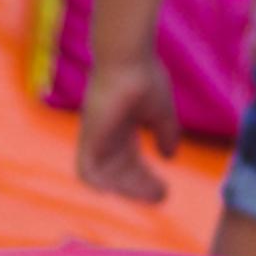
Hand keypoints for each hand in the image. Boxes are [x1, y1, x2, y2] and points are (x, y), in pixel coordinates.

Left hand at [75, 54, 179, 203]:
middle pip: (119, 172)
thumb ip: (165, 134)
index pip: (130, 161)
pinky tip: (118, 193)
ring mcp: (95, 136)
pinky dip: (99, 185)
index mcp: (120, 127)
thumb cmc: (144, 76)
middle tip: (162, 197)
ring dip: (125, 189)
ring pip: (103, 176)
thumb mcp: (161, 112)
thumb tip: (169, 156)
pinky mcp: (89, 136)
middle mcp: (105, 134)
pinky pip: (86, 170)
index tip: (164, 190)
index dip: (145, 178)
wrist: (128, 58)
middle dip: (139, 187)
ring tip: (149, 194)